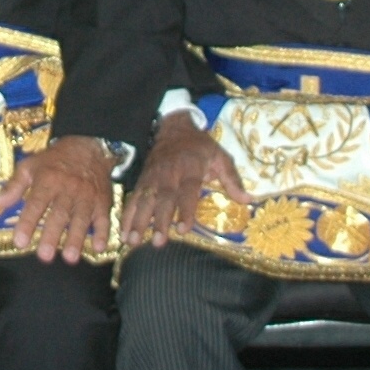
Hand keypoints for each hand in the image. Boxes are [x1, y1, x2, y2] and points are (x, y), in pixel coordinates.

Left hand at [0, 135, 116, 263]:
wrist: (89, 146)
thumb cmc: (54, 160)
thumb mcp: (30, 166)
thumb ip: (14, 186)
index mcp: (47, 180)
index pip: (35, 204)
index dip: (27, 223)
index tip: (19, 242)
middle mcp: (67, 189)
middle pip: (59, 215)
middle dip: (52, 235)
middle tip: (44, 256)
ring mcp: (87, 196)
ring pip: (81, 219)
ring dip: (76, 238)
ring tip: (70, 258)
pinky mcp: (102, 202)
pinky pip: (103, 218)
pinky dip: (103, 233)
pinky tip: (99, 248)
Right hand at [120, 111, 244, 248]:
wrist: (172, 127)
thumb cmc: (199, 146)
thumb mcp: (220, 156)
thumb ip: (231, 178)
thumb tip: (247, 200)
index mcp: (189, 168)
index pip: (187, 191)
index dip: (185, 210)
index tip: (183, 229)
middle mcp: (169, 174)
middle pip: (163, 199)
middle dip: (159, 221)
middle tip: (159, 242)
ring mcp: (152, 178)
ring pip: (144, 201)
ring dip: (138, 222)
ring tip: (133, 242)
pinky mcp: (142, 181)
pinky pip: (133, 199)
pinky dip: (126, 216)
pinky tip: (123, 234)